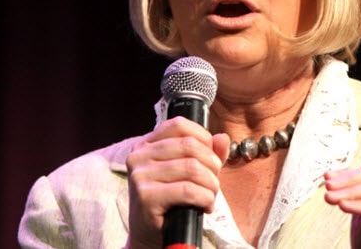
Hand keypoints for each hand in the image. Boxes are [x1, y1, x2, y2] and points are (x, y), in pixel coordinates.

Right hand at [125, 116, 229, 248]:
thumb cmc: (173, 201)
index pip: (179, 125)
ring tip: (210, 195)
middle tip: (213, 182)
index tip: (211, 158)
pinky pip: (188, 190)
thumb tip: (222, 138)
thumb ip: (208, 152)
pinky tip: (205, 206)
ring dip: (211, 184)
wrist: (152, 236)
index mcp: (146, 144)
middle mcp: (138, 156)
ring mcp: (139, 176)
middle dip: (212, 165)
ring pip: (192, 168)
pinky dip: (205, 198)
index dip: (203, 138)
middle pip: (190, 146)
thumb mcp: (190, 172)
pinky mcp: (145, 197)